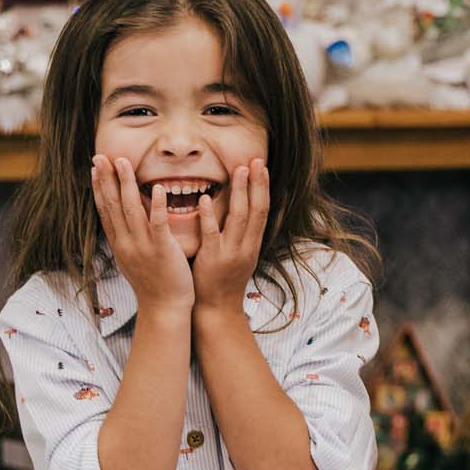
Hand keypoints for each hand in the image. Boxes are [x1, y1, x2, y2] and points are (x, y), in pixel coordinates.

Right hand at [92, 154, 193, 314]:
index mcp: (120, 244)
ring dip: (126, 184)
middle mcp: (127, 243)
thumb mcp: (133, 258)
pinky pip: (158, 225)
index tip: (95, 168)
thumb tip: (123, 221)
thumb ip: (128, 238)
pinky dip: (156, 206)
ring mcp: (143, 247)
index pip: (105, 211)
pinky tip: (157, 188)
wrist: (165, 309)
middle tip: (101, 156)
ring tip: (124, 162)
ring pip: (131, 210)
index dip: (98, 188)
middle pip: (112, 206)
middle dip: (106, 179)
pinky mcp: (162, 251)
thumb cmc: (154, 283)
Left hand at [190, 159, 268, 311]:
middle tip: (256, 160)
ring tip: (239, 170)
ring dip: (241, 192)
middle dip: (258, 184)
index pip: (263, 211)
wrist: (216, 309)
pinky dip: (210, 216)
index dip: (264, 188)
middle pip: (257, 210)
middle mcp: (246, 246)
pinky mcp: (212, 259)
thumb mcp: (241, 255)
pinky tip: (205, 200)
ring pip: (240, 218)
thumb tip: (244, 209)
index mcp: (253, 244)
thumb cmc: (224, 280)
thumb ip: (243, 233)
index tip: (262, 167)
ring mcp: (230, 252)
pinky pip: (211, 234)